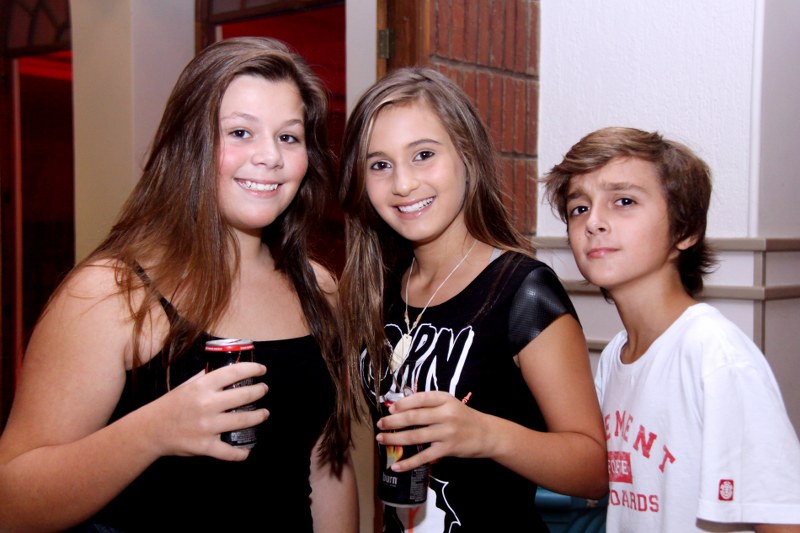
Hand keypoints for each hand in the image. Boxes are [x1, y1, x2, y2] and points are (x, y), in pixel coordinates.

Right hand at [144, 362, 268, 460]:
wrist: (151, 430)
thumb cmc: (172, 404)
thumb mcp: (187, 384)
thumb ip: (206, 376)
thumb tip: (227, 368)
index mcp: (202, 386)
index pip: (234, 372)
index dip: (253, 369)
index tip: (262, 370)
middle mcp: (207, 404)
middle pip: (244, 396)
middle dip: (259, 391)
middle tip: (264, 390)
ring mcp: (207, 426)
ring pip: (243, 421)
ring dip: (258, 416)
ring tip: (264, 413)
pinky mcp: (205, 446)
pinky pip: (228, 452)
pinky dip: (240, 453)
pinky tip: (247, 450)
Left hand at [375, 390, 490, 471]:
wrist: (486, 433)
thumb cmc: (463, 417)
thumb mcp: (449, 403)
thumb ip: (428, 404)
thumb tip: (399, 408)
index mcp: (444, 399)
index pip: (419, 399)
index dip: (402, 404)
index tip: (390, 409)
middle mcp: (445, 414)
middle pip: (413, 417)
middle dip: (393, 421)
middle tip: (380, 424)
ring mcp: (446, 433)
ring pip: (415, 436)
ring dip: (395, 439)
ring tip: (381, 439)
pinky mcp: (447, 449)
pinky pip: (423, 457)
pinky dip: (408, 462)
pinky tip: (396, 466)